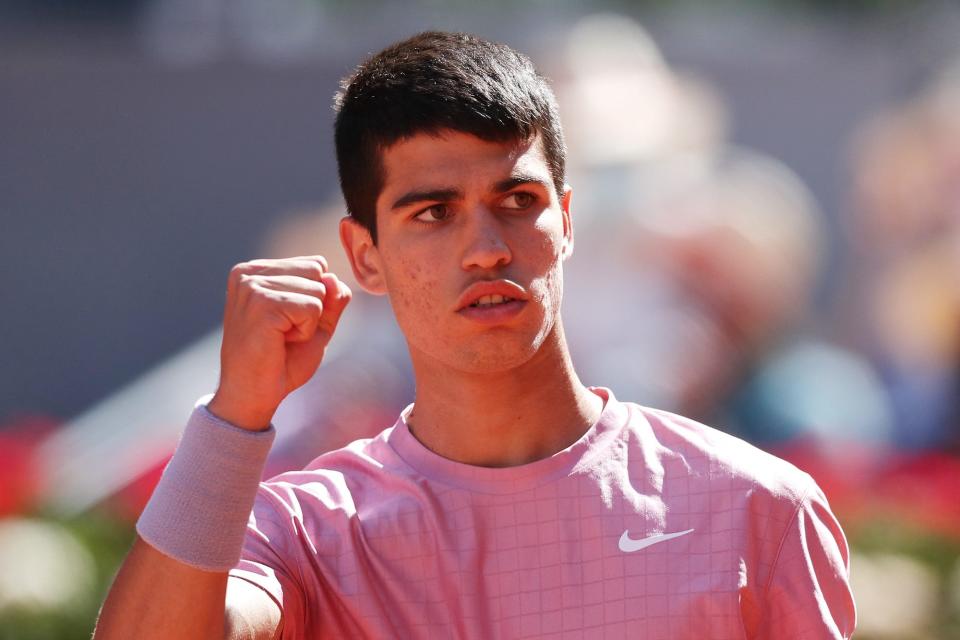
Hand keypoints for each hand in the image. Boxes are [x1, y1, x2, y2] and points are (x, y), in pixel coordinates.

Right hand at [207, 256, 350, 430]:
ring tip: (280, 338)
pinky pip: (313, 307)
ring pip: (318, 290)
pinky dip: (306, 331)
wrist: (252, 395)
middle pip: (318, 273)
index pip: (315, 264)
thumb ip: (331, 299)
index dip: (315, 299)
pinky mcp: (262, 303)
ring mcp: (253, 286)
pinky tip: (280, 342)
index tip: (287, 322)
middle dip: (313, 308)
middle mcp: (249, 273)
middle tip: (284, 332)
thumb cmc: (280, 361)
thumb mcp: (316, 324)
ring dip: (309, 322)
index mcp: (256, 271)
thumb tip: (333, 278)